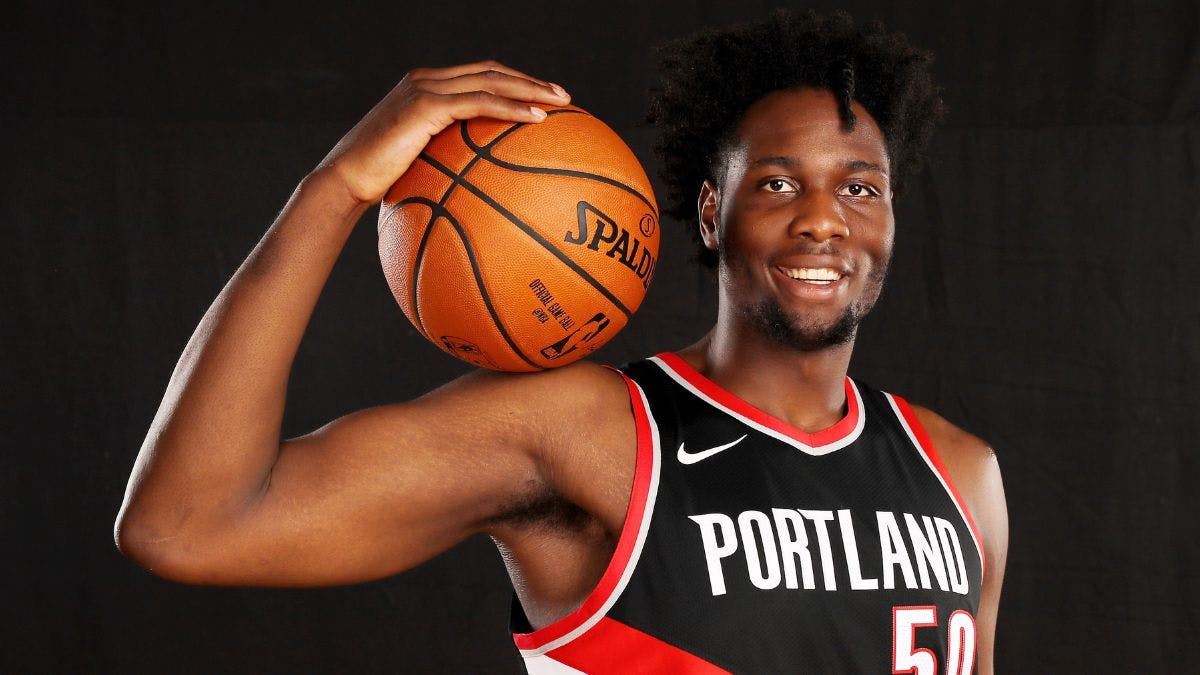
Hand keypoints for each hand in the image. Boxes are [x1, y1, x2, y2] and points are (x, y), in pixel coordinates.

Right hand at [315, 61, 570, 203]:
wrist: (345, 183)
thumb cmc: (379, 186)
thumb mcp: (417, 167)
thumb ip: (444, 161)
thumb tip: (476, 186)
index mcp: (425, 88)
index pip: (478, 76)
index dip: (513, 82)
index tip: (543, 98)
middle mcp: (426, 80)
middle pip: (491, 71)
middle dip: (530, 80)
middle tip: (564, 97)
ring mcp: (425, 88)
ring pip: (490, 80)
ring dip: (530, 88)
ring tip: (561, 102)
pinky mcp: (425, 105)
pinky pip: (480, 103)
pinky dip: (511, 108)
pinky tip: (537, 119)